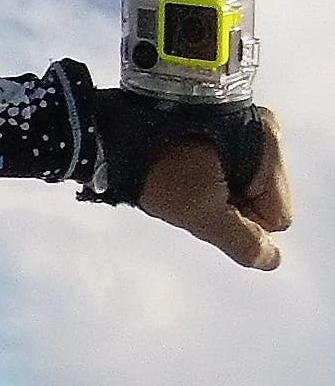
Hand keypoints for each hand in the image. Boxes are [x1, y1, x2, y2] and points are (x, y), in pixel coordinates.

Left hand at [140, 106, 292, 270]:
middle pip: (258, 200)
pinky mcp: (216, 127)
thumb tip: (272, 259)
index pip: (277, 216)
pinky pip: (221, 170)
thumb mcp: (199, 211)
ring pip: (238, 187)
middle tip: (187, 189)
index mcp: (269, 145)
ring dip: (210, 193)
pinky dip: (200, 177)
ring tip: (177, 177)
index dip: (242, 223)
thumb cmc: (156, 166)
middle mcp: (263, 131)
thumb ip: (241, 240)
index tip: (206, 205)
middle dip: (225, 205)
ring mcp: (240, 126)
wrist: (107, 127)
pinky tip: (174, 169)